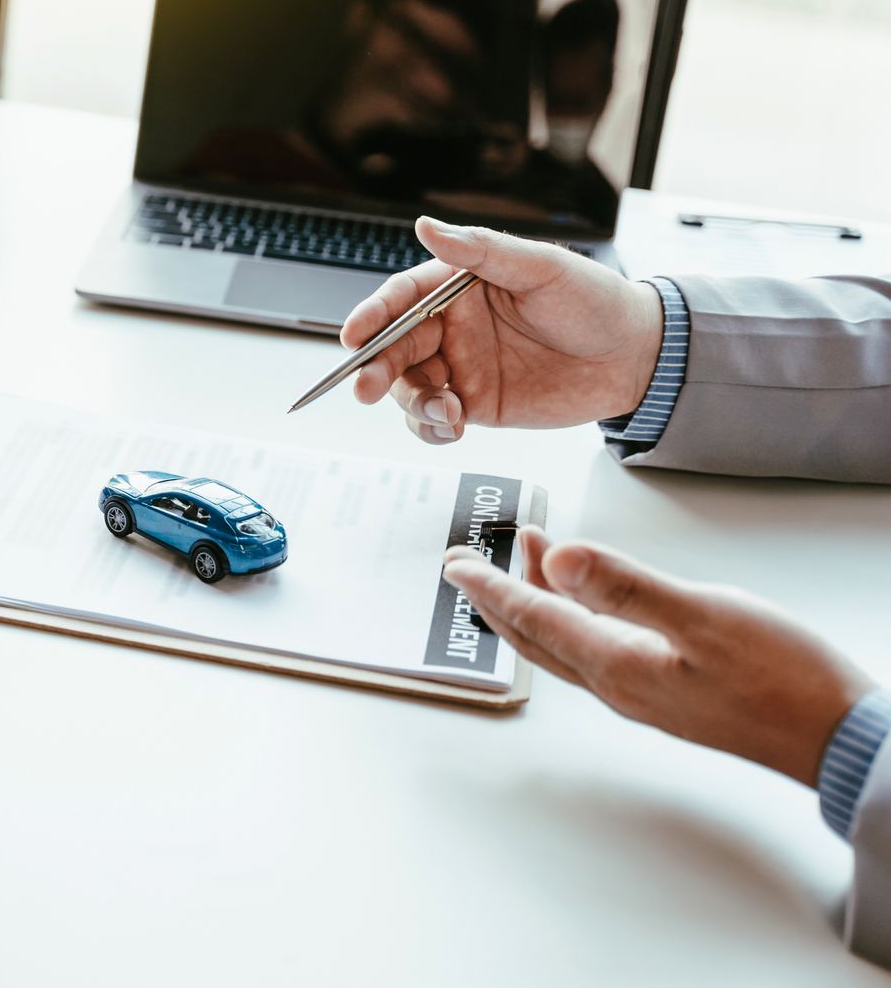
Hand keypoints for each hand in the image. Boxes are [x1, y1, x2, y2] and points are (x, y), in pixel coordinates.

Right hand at [340, 217, 664, 443]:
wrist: (636, 357)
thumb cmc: (595, 301)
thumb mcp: (541, 268)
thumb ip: (483, 251)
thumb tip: (428, 226)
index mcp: (458, 287)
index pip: (401, 298)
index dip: (372, 315)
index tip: (353, 334)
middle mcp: (451, 327)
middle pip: (393, 346)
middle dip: (374, 367)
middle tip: (364, 386)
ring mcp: (461, 367)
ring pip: (408, 387)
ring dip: (411, 402)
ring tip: (443, 412)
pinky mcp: (476, 404)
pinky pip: (434, 418)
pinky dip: (431, 427)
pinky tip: (452, 426)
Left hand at [444, 528, 874, 786]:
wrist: (840, 738)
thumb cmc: (785, 681)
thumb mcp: (703, 617)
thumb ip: (626, 587)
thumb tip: (559, 559)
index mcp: (617, 664)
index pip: (534, 618)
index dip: (491, 587)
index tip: (455, 565)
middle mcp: (619, 684)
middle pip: (538, 635)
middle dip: (498, 597)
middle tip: (465, 566)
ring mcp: (644, 691)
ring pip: (568, 642)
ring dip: (538, 601)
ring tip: (530, 556)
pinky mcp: (671, 691)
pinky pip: (599, 650)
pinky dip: (578, 616)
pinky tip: (594, 602)